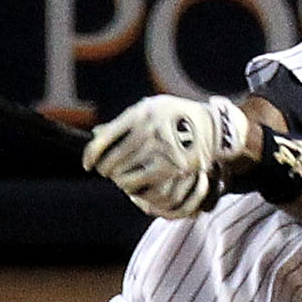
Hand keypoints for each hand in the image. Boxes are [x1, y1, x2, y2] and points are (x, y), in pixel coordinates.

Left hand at [84, 94, 245, 219]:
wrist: (212, 127)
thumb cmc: (175, 116)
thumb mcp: (149, 108)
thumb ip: (124, 122)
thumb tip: (95, 135)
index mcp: (139, 115)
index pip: (103, 141)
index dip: (90, 157)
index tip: (88, 165)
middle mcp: (150, 133)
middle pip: (112, 163)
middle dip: (106, 170)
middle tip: (108, 172)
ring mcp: (162, 153)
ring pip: (126, 180)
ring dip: (120, 182)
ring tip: (122, 180)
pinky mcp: (174, 170)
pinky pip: (145, 189)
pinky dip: (137, 192)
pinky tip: (138, 187)